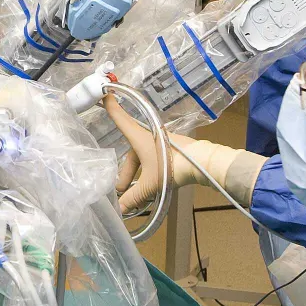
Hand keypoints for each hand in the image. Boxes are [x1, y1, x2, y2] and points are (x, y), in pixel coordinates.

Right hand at [103, 94, 200, 212]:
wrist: (201, 162)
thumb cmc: (171, 166)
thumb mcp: (150, 184)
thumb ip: (134, 198)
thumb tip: (119, 210)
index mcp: (139, 138)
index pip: (121, 120)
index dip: (112, 109)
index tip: (104, 94)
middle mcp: (148, 136)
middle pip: (131, 153)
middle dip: (127, 173)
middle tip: (122, 190)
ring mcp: (161, 143)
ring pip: (144, 159)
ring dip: (139, 175)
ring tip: (137, 193)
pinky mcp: (172, 150)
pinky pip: (155, 161)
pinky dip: (150, 173)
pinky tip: (152, 186)